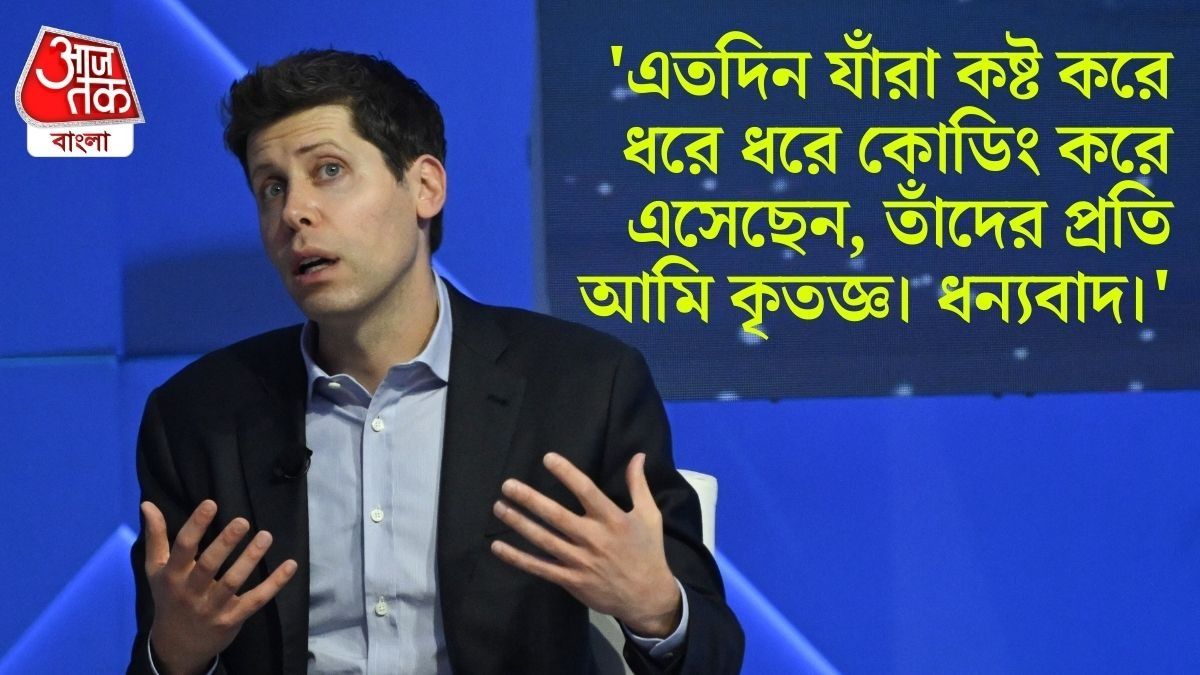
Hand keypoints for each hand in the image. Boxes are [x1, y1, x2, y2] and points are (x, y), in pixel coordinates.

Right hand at [141, 500, 296, 674]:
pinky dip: (274, 583)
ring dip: (251, 558)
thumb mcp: (155, 570)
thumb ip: (156, 537)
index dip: (196, 525)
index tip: (211, 503)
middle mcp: (191, 591)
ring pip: (233, 582)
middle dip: (225, 543)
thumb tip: (148, 504)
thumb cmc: (169, 598)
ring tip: (266, 536)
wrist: (176, 645)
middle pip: (209, 565)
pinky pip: (256, 599)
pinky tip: (290, 565)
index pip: (183, 547)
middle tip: (243, 521)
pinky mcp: (233, 618)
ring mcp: (213, 607)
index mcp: (173, 575)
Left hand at [490, 452, 681, 636]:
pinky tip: (498, 546)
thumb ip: (639, 484)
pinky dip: (517, 558)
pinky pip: (540, 568)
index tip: (547, 458)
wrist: (647, 597)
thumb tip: (637, 455)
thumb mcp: (650, 515)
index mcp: (612, 519)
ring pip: (544, 540)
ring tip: (499, 507)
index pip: (586, 491)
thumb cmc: (647, 551)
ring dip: (519, 523)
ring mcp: (580, 561)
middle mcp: (593, 539)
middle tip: (508, 485)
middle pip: (556, 516)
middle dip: (530, 499)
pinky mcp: (571, 580)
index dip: (567, 473)